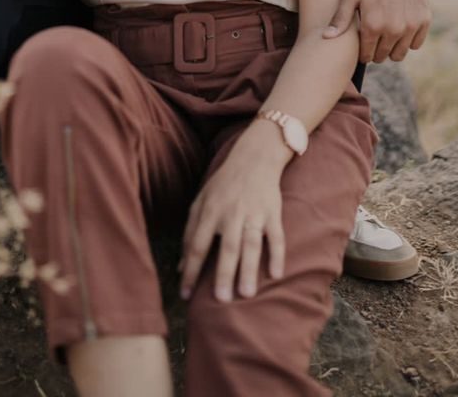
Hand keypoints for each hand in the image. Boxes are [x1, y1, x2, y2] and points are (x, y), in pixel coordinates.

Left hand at [179, 128, 286, 302]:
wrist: (253, 158)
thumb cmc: (223, 185)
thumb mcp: (201, 202)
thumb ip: (189, 232)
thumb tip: (181, 266)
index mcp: (209, 211)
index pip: (197, 245)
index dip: (190, 270)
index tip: (185, 296)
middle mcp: (230, 213)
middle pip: (226, 246)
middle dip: (223, 273)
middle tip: (221, 300)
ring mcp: (253, 213)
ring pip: (251, 244)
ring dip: (249, 269)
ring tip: (247, 294)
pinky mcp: (272, 212)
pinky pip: (276, 236)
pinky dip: (277, 254)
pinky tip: (276, 275)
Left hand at [324, 0, 430, 62]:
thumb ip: (340, 18)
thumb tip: (326, 38)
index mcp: (372, 25)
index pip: (367, 55)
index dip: (363, 53)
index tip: (363, 45)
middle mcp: (393, 29)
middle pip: (383, 56)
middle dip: (376, 51)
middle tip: (374, 39)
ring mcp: (410, 26)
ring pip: (400, 54)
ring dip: (392, 48)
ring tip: (386, 35)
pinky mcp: (424, 21)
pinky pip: (416, 44)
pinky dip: (409, 40)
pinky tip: (401, 28)